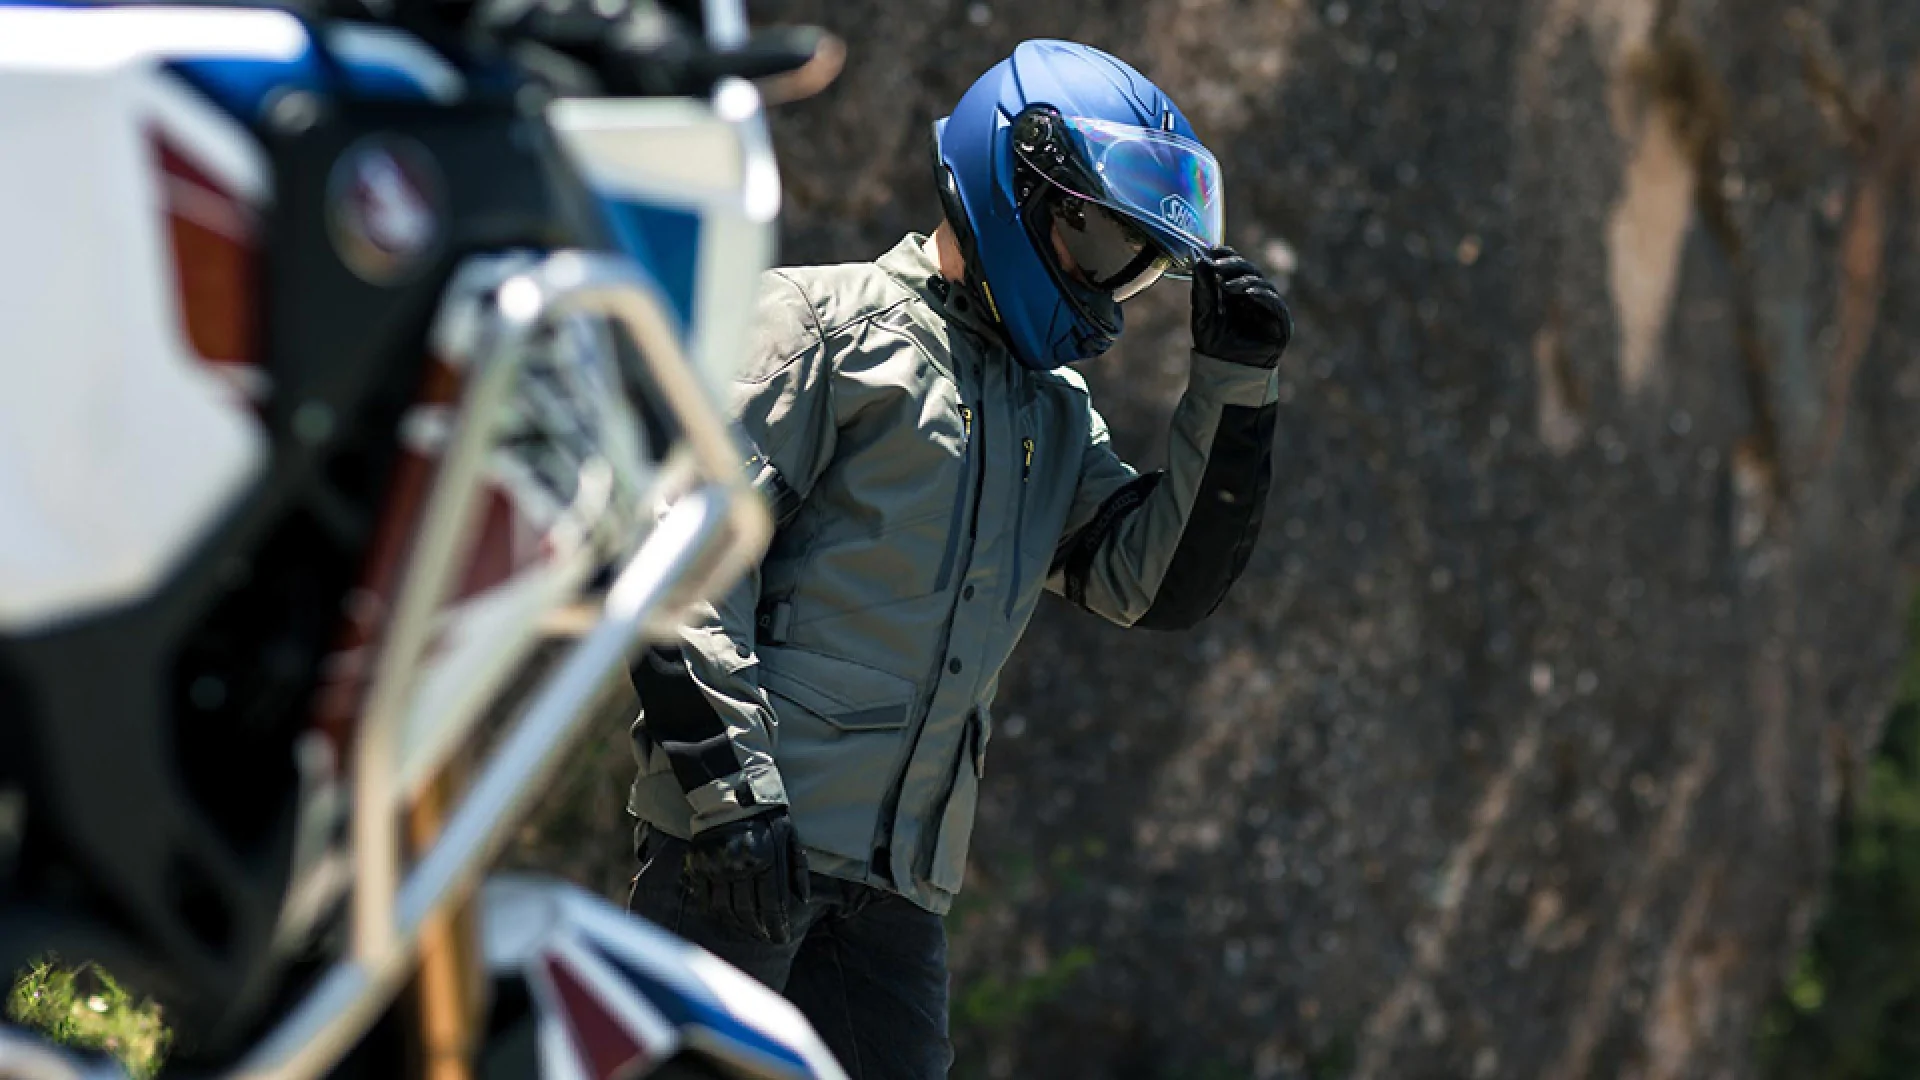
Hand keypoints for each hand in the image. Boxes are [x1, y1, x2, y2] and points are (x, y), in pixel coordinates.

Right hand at [682, 808, 810, 942]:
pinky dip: (714, 912)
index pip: (772, 904)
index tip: (781, 938)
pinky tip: (725, 918)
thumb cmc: (766, 816)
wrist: (732, 794)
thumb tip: (803, 900)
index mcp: (765, 858)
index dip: (777, 926)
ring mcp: (716, 866)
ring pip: (725, 909)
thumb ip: (797, 869)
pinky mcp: (699, 864)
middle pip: (748, 911)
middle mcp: (740, 865)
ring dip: (737, 925)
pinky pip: (704, 898)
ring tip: (747, 931)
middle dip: (758, 930)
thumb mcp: (789, 836)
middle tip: (764, 938)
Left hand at [1190, 245, 1292, 367]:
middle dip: (1233, 266)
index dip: (1227, 256)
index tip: (1212, 250)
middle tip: (1217, 265)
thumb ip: (1202, 289)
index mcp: (1238, 293)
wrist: (1224, 375)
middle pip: (1250, 271)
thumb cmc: (1214, 346)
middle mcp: (1255, 298)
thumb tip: (1199, 258)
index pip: (1236, 267)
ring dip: (1244, 281)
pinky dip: (1261, 295)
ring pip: (1262, 284)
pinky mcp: (1281, 323)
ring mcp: (1269, 310)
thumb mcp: (1203, 313)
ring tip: (1225, 285)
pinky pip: (1274, 304)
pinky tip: (1246, 293)